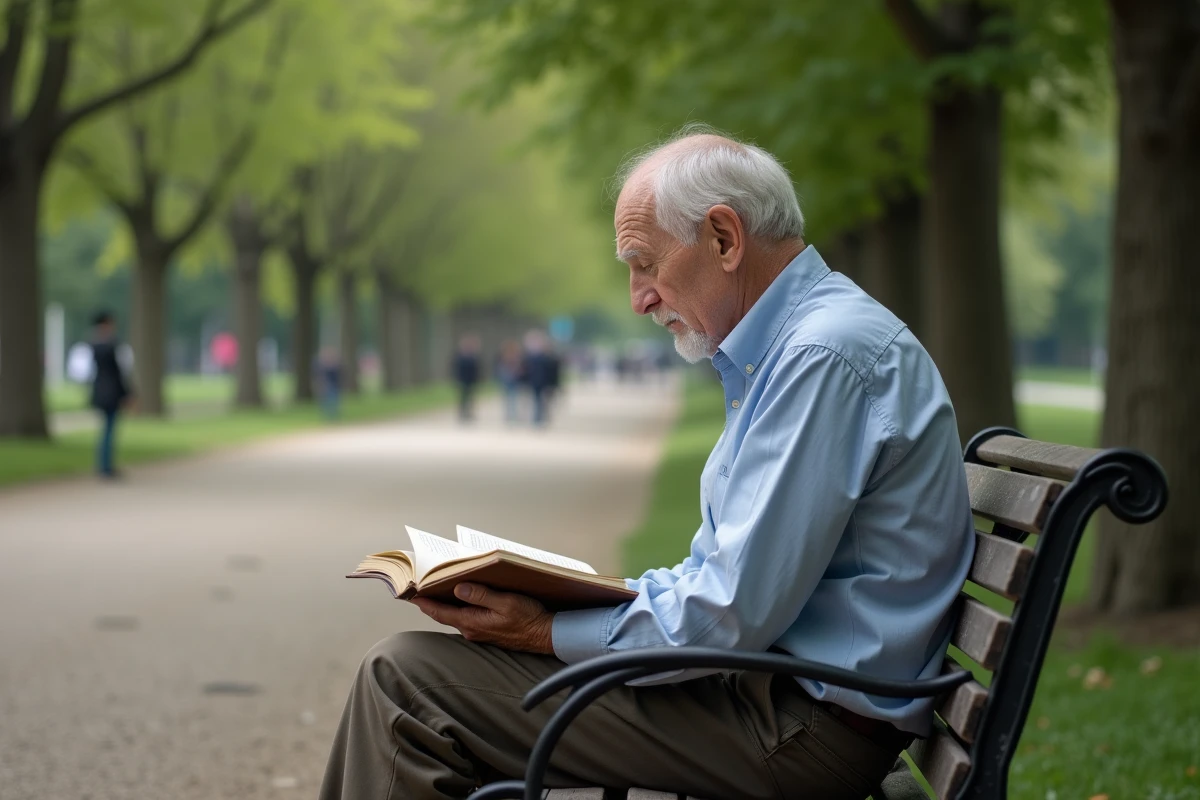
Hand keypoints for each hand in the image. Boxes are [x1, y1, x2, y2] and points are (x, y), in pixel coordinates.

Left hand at [411, 583, 554, 654]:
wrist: (545, 636)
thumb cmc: (528, 618)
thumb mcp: (506, 602)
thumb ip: (481, 596)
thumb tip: (458, 589)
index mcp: (473, 622)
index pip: (441, 612)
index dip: (425, 603)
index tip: (410, 594)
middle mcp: (472, 630)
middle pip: (445, 615)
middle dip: (431, 603)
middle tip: (418, 590)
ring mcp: (479, 632)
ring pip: (455, 617)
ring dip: (445, 606)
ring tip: (436, 591)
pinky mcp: (487, 631)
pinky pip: (466, 619)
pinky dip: (458, 609)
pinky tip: (461, 600)